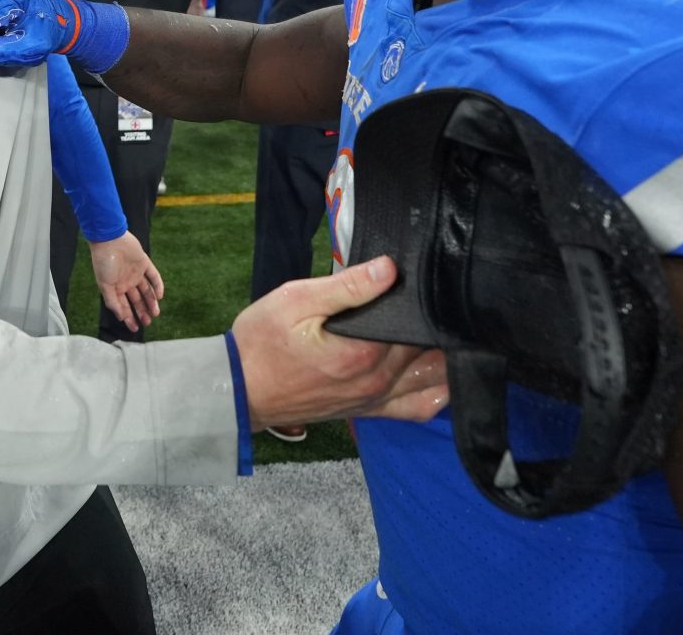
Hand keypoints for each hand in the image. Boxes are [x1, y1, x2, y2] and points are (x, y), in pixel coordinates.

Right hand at [90, 232, 163, 333]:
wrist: (109, 239)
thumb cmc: (103, 262)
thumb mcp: (105, 285)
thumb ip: (112, 302)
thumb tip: (121, 317)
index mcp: (115, 288)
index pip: (124, 306)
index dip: (129, 317)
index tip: (135, 328)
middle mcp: (126, 282)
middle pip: (136, 300)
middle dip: (142, 311)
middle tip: (148, 322)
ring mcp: (136, 273)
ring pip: (146, 291)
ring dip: (151, 302)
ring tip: (155, 313)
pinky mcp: (144, 263)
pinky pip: (153, 277)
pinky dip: (157, 286)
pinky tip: (159, 296)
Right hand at [231, 256, 447, 430]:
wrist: (237, 390)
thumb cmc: (261, 341)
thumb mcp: (295, 301)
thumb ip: (346, 288)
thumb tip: (391, 269)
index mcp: (364, 353)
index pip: (417, 324)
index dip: (428, 300)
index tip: (429, 278)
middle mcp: (377, 382)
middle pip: (430, 350)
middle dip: (438, 324)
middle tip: (438, 295)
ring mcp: (374, 401)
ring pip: (433, 380)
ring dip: (445, 356)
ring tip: (444, 327)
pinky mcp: (368, 412)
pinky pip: (418, 409)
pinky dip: (437, 392)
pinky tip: (441, 371)